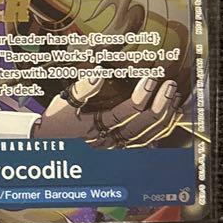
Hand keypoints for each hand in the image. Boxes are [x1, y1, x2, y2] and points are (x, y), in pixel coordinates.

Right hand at [35, 75, 183, 147]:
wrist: (49, 145)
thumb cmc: (55, 122)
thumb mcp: (62, 103)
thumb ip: (81, 90)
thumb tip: (98, 74)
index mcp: (95, 129)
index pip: (124, 114)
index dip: (141, 97)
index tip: (150, 80)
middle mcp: (109, 141)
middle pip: (142, 126)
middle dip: (159, 105)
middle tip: (168, 86)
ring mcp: (117, 147)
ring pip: (149, 136)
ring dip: (164, 117)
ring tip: (173, 98)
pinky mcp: (121, 148)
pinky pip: (147, 142)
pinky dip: (161, 130)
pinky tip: (171, 117)